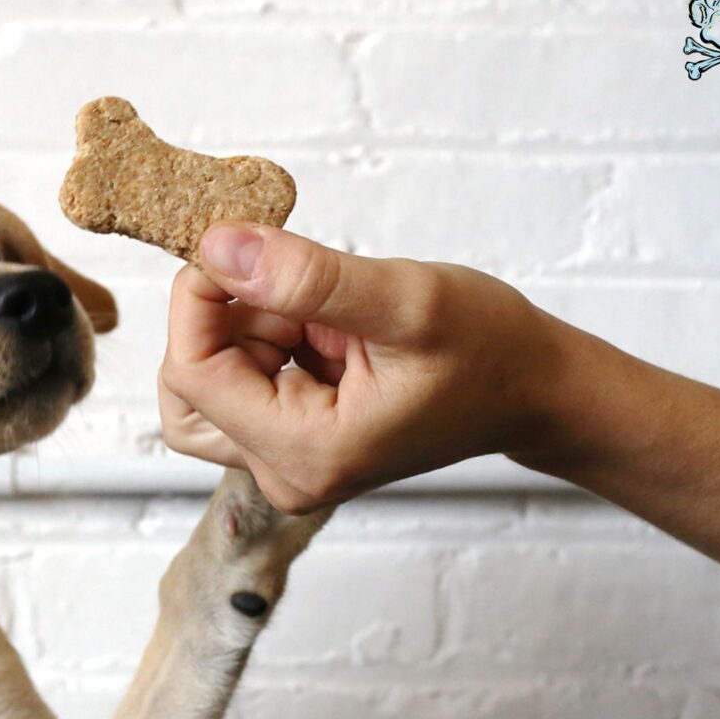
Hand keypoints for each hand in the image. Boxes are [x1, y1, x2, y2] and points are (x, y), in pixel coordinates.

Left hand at [159, 222, 568, 512]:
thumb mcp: (404, 300)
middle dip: (221, 321)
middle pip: (187, 387)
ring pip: (209, 382)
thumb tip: (217, 246)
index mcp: (306, 452)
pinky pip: (243, 380)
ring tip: (320, 309)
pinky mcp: (292, 437)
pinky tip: (325, 323)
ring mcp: (286, 459)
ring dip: (246, 328)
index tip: (235, 247)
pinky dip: (268, 337)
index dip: (198, 302)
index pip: (193, 374)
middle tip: (284, 281)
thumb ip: (306, 277)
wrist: (532, 388)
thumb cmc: (489, 351)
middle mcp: (285, 472)